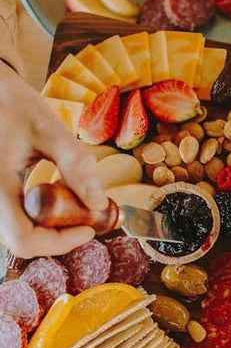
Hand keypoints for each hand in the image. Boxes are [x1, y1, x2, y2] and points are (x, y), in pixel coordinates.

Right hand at [0, 61, 107, 257]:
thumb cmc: (13, 105)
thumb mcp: (49, 128)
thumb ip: (76, 164)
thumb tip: (99, 203)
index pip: (24, 239)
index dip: (60, 242)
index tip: (89, 226)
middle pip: (25, 241)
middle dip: (62, 234)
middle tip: (87, 213)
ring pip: (23, 233)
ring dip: (54, 226)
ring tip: (73, 198)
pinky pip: (21, 220)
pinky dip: (45, 215)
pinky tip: (58, 193)